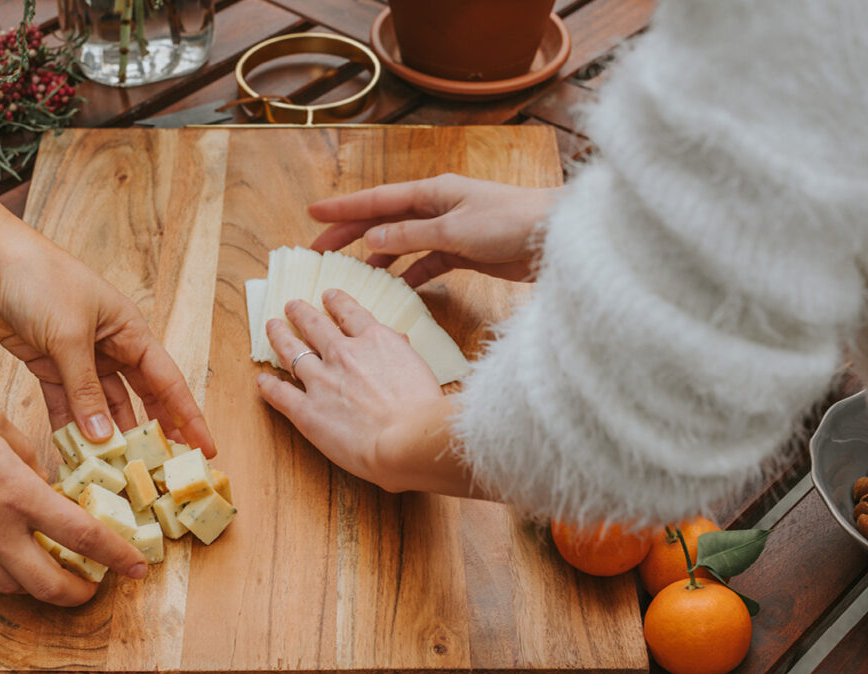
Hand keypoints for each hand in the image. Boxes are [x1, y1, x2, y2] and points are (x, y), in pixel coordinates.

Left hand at [0, 231, 214, 456]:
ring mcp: (80, 358)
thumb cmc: (39, 279)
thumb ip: (85, 388)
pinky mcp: (48, 365)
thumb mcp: (69, 336)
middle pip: (140, 399)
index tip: (205, 449)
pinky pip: (66, 404)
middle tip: (162, 470)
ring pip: (101, 406)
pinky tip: (74, 453)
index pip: (168, 382)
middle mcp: (111, 347)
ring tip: (115, 471)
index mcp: (130, 331)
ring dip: (105, 436)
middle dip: (150, 434)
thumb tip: (102, 436)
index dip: (188, 417)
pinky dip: (69, 427)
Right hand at [0, 389, 146, 605]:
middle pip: (50, 585)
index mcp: (16, 492)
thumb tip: (41, 473)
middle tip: (103, 582)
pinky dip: (15, 572)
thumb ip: (26, 451)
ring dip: (48, 586)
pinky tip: (23, 550)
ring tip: (68, 569)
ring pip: (19, 587)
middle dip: (83, 592)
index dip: (117, 554)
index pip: (81, 534)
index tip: (139, 564)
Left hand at [256, 290, 475, 496]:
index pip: (349, 312)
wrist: (408, 438)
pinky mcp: (307, 411)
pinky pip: (280, 394)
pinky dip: (268, 386)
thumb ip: (402, 351)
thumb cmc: (424, 410)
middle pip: (314, 325)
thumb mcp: (420, 368)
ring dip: (279, 336)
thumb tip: (399, 340)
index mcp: (375, 340)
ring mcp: (322, 380)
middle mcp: (344, 354)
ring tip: (272, 326)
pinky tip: (262, 380)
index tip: (328, 296)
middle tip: (291, 305)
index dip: (336, 302)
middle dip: (301, 312)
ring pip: (292, 351)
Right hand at [309, 173, 560, 286]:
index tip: (313, 213)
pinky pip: (428, 262)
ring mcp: (451, 230)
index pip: (378, 199)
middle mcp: (438, 207)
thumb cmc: (510, 223)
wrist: (555, 237)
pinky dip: (412, 273)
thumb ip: (411, 235)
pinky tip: (397, 286)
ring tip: (353, 272)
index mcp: (433, 192)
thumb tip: (372, 237)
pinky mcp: (466, 252)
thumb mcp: (454, 230)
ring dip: (380, 255)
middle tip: (320, 250)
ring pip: (404, 242)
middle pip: (385, 220)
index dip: (344, 208)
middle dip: (352, 233)